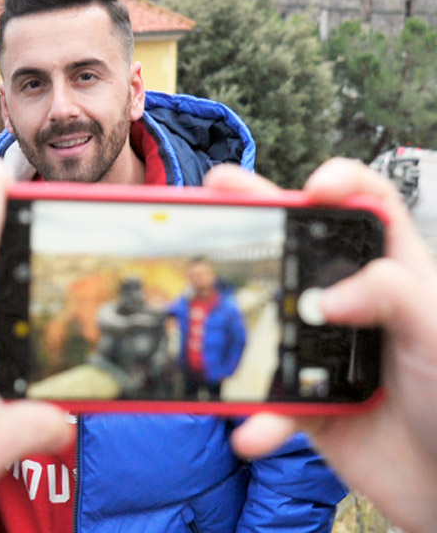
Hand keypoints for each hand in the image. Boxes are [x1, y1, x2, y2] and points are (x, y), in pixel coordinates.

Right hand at [209, 158, 436, 531]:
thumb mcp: (435, 333)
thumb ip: (392, 296)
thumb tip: (325, 298)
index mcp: (394, 275)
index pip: (371, 209)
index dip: (342, 185)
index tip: (315, 188)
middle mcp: (353, 305)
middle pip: (298, 247)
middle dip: (256, 214)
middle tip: (217, 190)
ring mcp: (323, 351)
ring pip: (267, 317)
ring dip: (230, 311)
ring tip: (200, 299)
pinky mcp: (306, 399)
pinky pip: (266, 401)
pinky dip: (256, 416)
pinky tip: (253, 429)